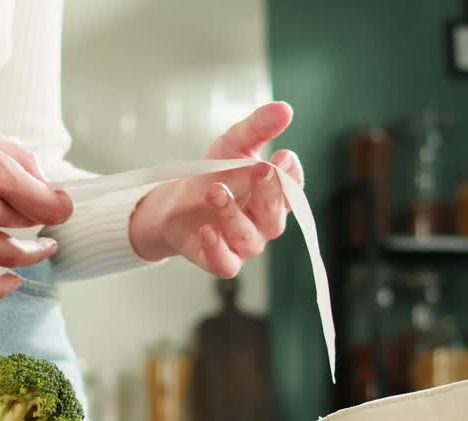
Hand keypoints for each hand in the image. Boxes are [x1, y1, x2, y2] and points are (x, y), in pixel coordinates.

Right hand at [0, 110, 72, 299]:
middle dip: (38, 219)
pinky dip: (1, 289)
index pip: (51, 206)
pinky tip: (13, 281)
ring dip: (33, 254)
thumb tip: (47, 186)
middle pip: (29, 225)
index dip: (62, 207)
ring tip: (41, 248)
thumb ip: (19, 157)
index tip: (59, 205)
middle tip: (38, 215)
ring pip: (13, 256)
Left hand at [127, 101, 304, 277]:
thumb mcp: (232, 145)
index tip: (283, 156)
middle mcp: (265, 223)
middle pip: (275, 215)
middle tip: (259, 169)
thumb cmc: (212, 174)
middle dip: (268, 193)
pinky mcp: (220, 261)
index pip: (292, 188)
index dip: (290, 175)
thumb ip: (257, 128)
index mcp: (274, 195)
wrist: (175, 203)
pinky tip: (206, 229)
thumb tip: (285, 108)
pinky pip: (226, 265)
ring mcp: (244, 245)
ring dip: (232, 214)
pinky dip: (217, 249)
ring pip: (249, 238)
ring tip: (214, 190)